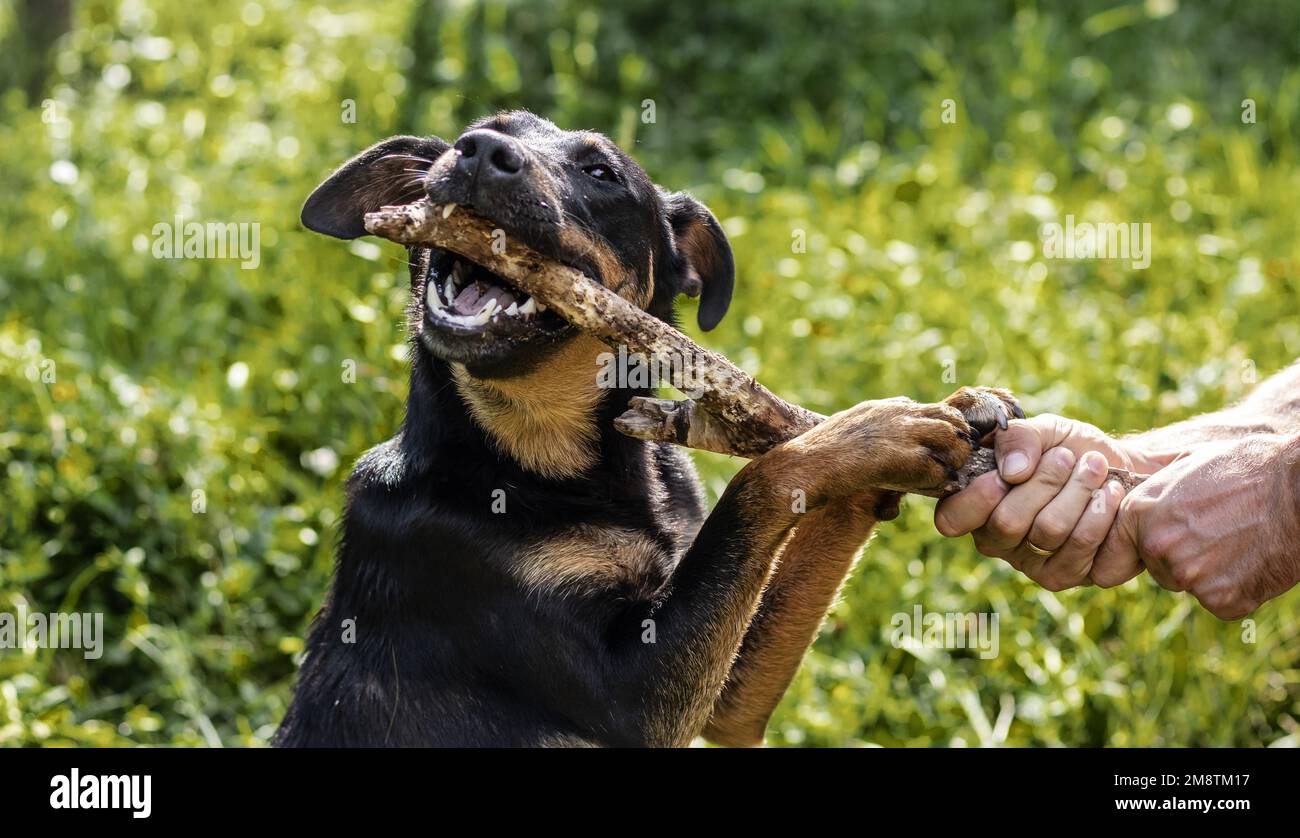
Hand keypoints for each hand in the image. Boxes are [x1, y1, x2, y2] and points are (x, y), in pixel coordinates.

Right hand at [934, 414, 1170, 589]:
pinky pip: (1080, 549)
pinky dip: (1100, 512)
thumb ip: (1018, 439)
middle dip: (1044, 482)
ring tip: (1095, 466)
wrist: (1121, 470)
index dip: (976, 499)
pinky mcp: (1064, 575)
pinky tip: (1110, 493)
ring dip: (1078, 490)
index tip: (1007, 474)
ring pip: (1047, 532)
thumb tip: (1012, 472)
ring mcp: (1028, 562)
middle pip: (1006, 522)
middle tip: (1066, 457)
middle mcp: (995, 539)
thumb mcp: (1042, 431)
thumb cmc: (1071, 449)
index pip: (951, 519)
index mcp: (975, 505)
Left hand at [1090, 433, 1299, 618]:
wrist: (1298, 487)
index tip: (1141, 552)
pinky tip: (1250, 557)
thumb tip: (1114, 502)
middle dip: (1175, 557)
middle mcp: (1158, 548)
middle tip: (1211, 532)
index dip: (1126, 555)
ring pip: (1188, 584)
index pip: (1108, 557)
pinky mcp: (1223, 599)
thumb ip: (1145, 494)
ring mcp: (1191, 577)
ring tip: (1235, 538)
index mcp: (1139, 514)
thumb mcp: (1180, 466)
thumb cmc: (1241, 467)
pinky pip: (1218, 600)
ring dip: (1207, 571)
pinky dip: (1234, 586)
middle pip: (1156, 569)